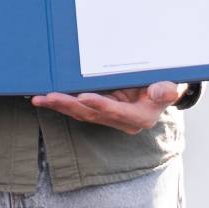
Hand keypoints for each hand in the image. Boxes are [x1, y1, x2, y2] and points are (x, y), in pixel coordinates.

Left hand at [31, 81, 186, 133]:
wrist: (161, 91)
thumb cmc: (163, 86)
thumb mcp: (169, 87)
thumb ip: (166, 91)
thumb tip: (163, 91)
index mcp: (139, 117)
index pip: (116, 112)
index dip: (100, 105)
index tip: (83, 97)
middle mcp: (121, 121)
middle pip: (92, 114)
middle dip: (69, 105)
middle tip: (49, 96)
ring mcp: (109, 117)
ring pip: (80, 113)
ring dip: (59, 105)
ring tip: (39, 98)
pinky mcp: (100, 111)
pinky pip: (78, 109)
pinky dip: (61, 104)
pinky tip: (45, 99)